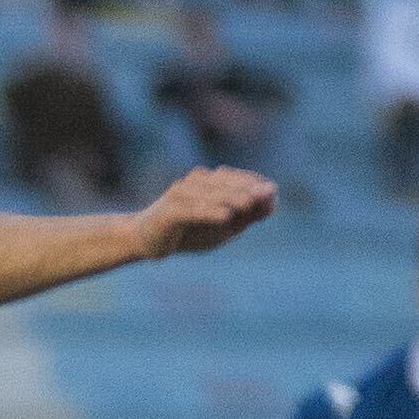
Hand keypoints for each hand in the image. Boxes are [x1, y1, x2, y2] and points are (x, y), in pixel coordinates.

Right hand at [138, 166, 278, 260]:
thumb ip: (246, 216)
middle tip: (266, 194)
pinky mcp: (169, 211)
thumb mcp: (222, 228)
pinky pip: (192, 210)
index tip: (272, 194)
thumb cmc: (188, 233)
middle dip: (247, 188)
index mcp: (209, 182)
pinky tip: (225, 216)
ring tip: (248, 204)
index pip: (238, 178)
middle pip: (225, 183)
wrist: (145, 241)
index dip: (256, 184)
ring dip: (231, 197)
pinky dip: (209, 212)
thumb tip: (271, 203)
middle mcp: (195, 182)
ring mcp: (180, 194)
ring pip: (210, 194)